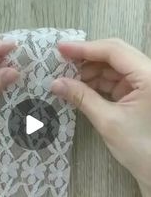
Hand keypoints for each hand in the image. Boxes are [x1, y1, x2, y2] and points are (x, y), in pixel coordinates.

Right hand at [51, 39, 150, 193]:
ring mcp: (145, 82)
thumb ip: (81, 98)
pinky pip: (116, 80)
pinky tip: (81, 87)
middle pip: (114, 55)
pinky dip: (98, 83)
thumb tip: (55, 83)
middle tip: (61, 64)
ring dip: (90, 72)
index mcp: (149, 76)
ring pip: (113, 68)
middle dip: (87, 59)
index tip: (61, 49)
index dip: (85, 48)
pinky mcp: (140, 92)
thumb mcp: (108, 121)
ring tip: (68, 80)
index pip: (114, 51)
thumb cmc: (140, 148)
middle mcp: (149, 73)